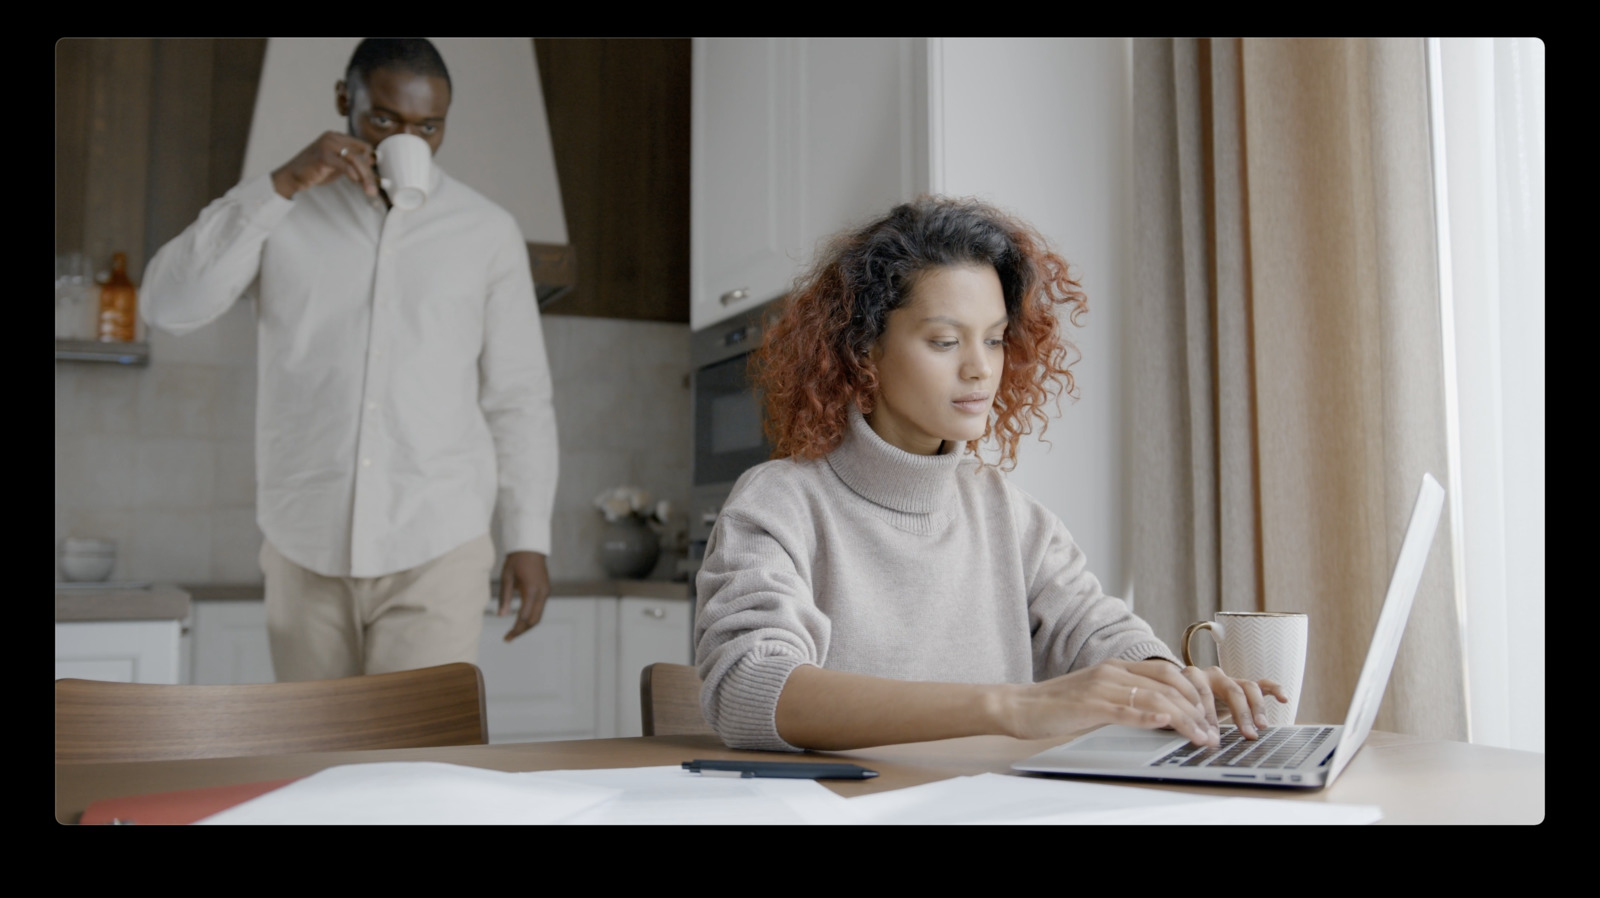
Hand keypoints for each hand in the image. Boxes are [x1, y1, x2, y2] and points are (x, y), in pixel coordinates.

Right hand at [270, 132, 376, 199]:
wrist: (292, 176)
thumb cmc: (314, 170)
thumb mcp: (338, 164)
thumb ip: (352, 162)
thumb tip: (371, 163)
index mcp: (337, 137)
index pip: (363, 146)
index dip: (370, 161)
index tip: (374, 176)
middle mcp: (333, 137)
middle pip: (361, 153)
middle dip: (369, 172)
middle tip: (374, 189)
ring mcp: (327, 145)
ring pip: (355, 159)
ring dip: (365, 176)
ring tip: (369, 190)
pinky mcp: (323, 155)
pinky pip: (344, 164)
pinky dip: (353, 173)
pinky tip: (356, 182)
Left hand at [498, 551, 550, 641]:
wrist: (530, 547)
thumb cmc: (516, 560)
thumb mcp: (506, 578)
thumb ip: (504, 598)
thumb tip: (501, 616)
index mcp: (531, 590)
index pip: (524, 617)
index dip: (515, 629)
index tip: (506, 638)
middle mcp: (542, 593)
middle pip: (534, 620)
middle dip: (522, 631)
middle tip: (509, 638)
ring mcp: (546, 592)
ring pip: (539, 616)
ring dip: (527, 626)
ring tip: (514, 632)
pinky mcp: (546, 590)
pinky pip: (540, 609)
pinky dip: (531, 617)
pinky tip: (521, 620)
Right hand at [1008, 659, 1223, 746]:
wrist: (1019, 706)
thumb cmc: (1056, 705)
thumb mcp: (1097, 695)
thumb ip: (1125, 697)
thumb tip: (1159, 712)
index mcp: (1116, 667)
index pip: (1167, 672)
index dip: (1194, 692)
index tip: (1209, 715)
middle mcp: (1112, 672)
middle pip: (1168, 683)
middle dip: (1197, 708)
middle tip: (1211, 731)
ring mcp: (1101, 687)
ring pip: (1154, 697)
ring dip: (1183, 719)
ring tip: (1199, 736)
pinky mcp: (1089, 705)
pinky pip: (1125, 709)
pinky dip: (1149, 715)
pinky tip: (1166, 721)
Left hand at [1179, 664, 1289, 740]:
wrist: (1177, 693)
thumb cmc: (1176, 705)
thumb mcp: (1173, 711)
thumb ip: (1180, 718)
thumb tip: (1189, 734)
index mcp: (1191, 678)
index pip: (1204, 694)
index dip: (1209, 717)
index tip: (1214, 738)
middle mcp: (1211, 675)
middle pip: (1230, 690)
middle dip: (1239, 714)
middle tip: (1246, 734)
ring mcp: (1228, 679)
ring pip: (1247, 688)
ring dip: (1256, 708)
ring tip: (1261, 726)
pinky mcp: (1242, 686)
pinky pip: (1261, 684)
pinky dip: (1273, 689)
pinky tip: (1283, 698)